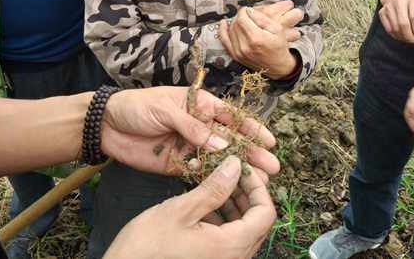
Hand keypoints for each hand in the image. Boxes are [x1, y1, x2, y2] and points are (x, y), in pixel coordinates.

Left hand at [101, 86, 279, 176]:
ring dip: (237, 169)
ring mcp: (190, 146)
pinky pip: (199, 172)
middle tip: (272, 167)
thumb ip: (193, 127)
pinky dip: (210, 177)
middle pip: (231, 141)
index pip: (232, 117)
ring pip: (219, 159)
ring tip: (257, 181)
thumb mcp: (166, 109)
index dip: (252, 129)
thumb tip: (222, 146)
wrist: (107, 125)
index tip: (270, 141)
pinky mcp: (178, 164)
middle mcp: (199, 126)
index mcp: (200, 105)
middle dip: (251, 153)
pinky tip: (223, 183)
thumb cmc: (137, 106)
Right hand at [103, 155, 276, 258]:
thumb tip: (236, 166)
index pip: (265, 214)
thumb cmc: (148, 245)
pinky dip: (223, 217)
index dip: (258, 187)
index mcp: (231, 247)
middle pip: (257, 222)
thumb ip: (213, 188)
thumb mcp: (181, 210)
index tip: (242, 168)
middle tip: (230, 171)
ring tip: (216, 182)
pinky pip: (228, 238)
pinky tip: (204, 203)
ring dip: (235, 204)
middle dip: (247, 193)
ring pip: (243, 229)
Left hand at [219, 1, 302, 78]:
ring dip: (235, 22)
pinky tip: (223, 24)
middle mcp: (245, 46)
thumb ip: (262, 18)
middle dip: (240, 16)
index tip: (248, 10)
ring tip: (242, 21)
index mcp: (256, 38)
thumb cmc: (278, 48)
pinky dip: (222, 31)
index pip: (242, 18)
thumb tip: (249, 11)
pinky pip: (225, 41)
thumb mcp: (277, 29)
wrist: (277, 66)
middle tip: (247, 15)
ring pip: (230, 30)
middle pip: (236, 24)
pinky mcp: (236, 56)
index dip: (244, 11)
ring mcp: (239, 52)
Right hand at [378, 0, 413, 42]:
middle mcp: (399, 0)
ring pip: (395, 27)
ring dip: (402, 37)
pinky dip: (395, 35)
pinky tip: (400, 35)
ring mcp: (388, 6)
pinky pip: (388, 28)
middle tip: (413, 40)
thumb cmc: (412, 3)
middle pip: (403, 23)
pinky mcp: (382, 12)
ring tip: (407, 39)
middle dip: (409, 35)